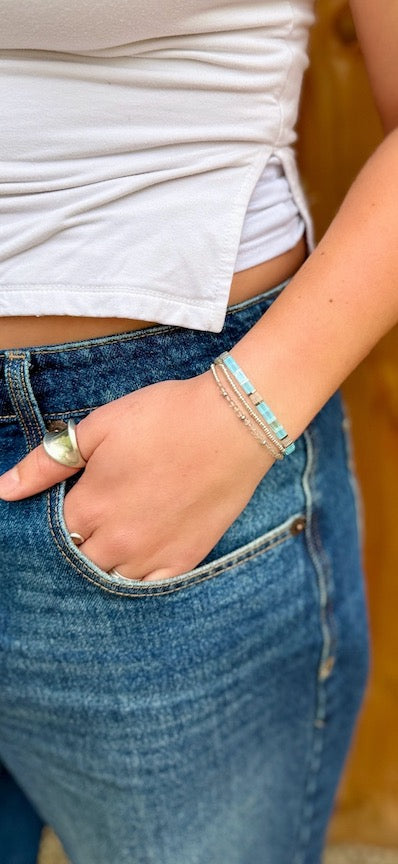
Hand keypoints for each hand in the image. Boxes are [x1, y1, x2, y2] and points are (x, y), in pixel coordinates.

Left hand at [0, 371, 273, 580]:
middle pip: (77, 562)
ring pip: (110, 581)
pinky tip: (135, 564)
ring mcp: (153, 555)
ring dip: (102, 565)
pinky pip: (150, 589)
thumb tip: (5, 488)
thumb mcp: (100, 427)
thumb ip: (49, 461)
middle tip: (87, 524)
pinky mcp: (185, 559)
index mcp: (91, 506)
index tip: (64, 508)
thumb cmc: (165, 416)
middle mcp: (118, 541)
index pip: (50, 534)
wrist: (233, 424)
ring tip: (109, 543)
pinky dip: (137, 580)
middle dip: (74, 546)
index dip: (50, 522)